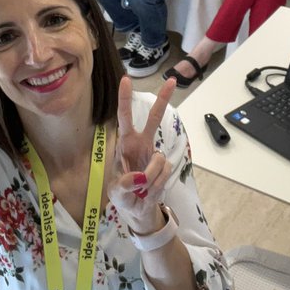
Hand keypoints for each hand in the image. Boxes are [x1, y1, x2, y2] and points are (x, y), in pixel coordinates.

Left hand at [110, 76, 175, 233]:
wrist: (137, 209)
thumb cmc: (123, 196)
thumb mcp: (116, 193)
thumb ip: (124, 184)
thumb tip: (139, 178)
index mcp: (125, 143)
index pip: (124, 117)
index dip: (125, 98)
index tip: (126, 79)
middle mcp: (141, 143)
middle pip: (154, 118)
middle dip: (163, 99)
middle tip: (172, 81)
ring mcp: (154, 154)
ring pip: (158, 160)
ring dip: (150, 178)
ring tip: (141, 190)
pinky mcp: (164, 166)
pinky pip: (164, 173)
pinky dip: (156, 185)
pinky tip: (149, 190)